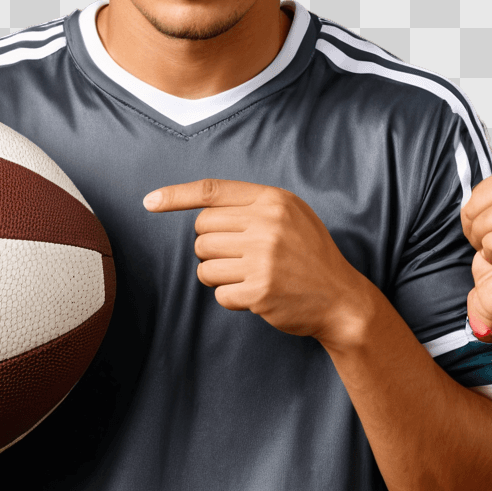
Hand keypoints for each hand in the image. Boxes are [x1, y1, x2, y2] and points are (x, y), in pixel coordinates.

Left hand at [143, 179, 368, 347]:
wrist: (341, 298)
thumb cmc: (309, 254)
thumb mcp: (290, 214)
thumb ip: (251, 206)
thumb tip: (198, 209)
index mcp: (273, 200)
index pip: (212, 191)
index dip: (176, 196)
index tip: (149, 202)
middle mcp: (266, 225)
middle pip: (202, 231)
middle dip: (211, 247)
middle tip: (239, 257)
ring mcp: (263, 258)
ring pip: (204, 265)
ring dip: (218, 275)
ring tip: (248, 276)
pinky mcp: (259, 291)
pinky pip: (218, 293)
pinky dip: (231, 297)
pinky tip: (255, 294)